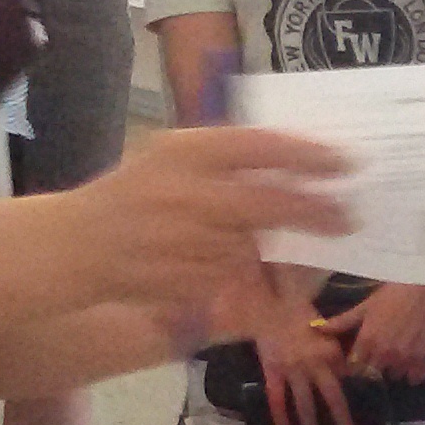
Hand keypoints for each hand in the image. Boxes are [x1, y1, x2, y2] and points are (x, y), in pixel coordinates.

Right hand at [73, 128, 348, 312]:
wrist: (76, 245)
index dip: (308, 155)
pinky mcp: (182, 279)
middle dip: (315, 211)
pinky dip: (244, 273)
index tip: (346, 164)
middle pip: (268, 201)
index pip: (260, 146)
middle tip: (348, 217)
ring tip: (293, 245)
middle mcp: (184, 191)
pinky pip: (231, 276)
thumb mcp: (173, 155)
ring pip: (254, 245)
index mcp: (185, 150)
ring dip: (278, 248)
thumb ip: (229, 154)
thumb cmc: (135, 193)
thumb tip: (302, 157)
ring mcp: (182, 240)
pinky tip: (245, 267)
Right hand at [250, 289, 352, 424]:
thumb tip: (351, 366)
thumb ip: (336, 347)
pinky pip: (277, 401)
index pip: (348, 375)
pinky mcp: (273, 374)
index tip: (364, 400)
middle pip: (331, 398)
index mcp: (329, 352)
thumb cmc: (299, 313)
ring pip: (304, 405)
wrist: (268, 309)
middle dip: (341, 421)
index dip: (357, 388)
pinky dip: (280, 419)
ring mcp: (292, 372)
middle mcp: (314, 365)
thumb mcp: (325, 327)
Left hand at [318, 282, 424, 383]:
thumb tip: (315, 328)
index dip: (355, 364)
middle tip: (378, 354)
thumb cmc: (392, 293)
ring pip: (395, 376)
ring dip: (393, 369)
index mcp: (367, 343)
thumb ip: (342, 322)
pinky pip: (415, 377)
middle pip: (374, 374)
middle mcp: (385, 355)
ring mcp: (406, 358)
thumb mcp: (365, 306)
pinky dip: (413, 372)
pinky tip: (412, 360)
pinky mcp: (424, 358)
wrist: (424, 285)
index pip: (354, 368)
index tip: (359, 358)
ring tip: (396, 355)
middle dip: (373, 367)